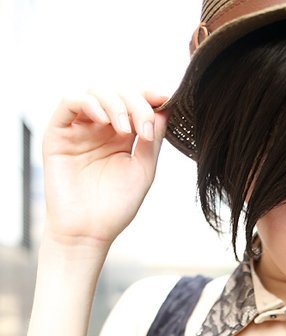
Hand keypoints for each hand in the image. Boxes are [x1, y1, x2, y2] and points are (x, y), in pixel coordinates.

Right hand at [42, 90, 169, 248]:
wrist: (88, 231)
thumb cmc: (115, 207)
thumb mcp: (143, 170)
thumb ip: (152, 140)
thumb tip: (165, 108)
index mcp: (122, 136)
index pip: (135, 103)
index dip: (149, 96)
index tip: (165, 99)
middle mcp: (100, 129)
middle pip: (118, 93)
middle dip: (135, 103)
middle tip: (143, 129)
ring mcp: (79, 129)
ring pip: (95, 92)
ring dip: (115, 103)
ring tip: (125, 129)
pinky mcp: (58, 133)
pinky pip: (69, 102)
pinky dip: (89, 103)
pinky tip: (104, 121)